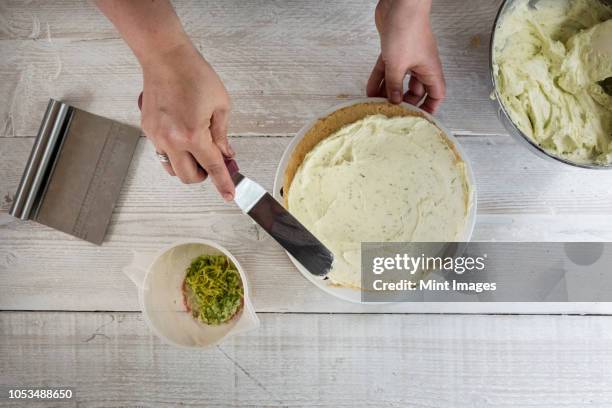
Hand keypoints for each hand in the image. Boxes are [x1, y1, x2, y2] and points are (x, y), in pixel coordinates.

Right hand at [140, 42, 234, 200]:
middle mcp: (172, 140)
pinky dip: (174, 152)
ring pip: (171, 168)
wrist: (165, 57)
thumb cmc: (194, 75)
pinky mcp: (147, 129)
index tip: (229, 196)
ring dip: (187, 167)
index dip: (223, 183)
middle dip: (203, 176)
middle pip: (188, 177)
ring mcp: (157, 136)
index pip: (212, 167)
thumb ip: (222, 135)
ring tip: (196, 150)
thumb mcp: (220, 105)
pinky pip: (161, 152)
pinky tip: (182, 136)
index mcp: (193, 134)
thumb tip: (225, 154)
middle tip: (212, 162)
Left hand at [367, 0, 445, 112]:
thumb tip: (395, 102)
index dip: (430, 108)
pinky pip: (386, 70)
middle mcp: (421, 65)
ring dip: (387, 92)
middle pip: (415, 90)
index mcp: (429, 70)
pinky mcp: (393, 50)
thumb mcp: (397, 66)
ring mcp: (407, 57)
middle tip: (392, 114)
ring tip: (376, 106)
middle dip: (403, 102)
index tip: (420, 119)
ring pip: (398, 80)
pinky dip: (378, 79)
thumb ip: (394, 86)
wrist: (398, 5)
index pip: (436, 94)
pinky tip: (368, 91)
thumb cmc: (407, 32)